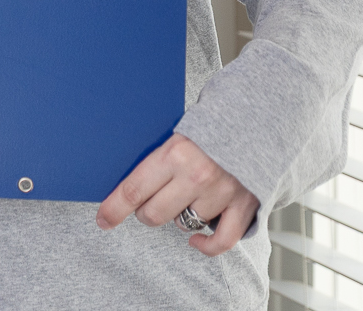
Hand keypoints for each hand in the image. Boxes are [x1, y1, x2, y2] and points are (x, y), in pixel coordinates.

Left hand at [95, 133, 255, 255]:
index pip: (133, 190)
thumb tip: (128, 185)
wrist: (258, 117)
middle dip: (146, 212)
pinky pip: (221, 241)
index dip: (114, 209)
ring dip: (180, 217)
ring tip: (187, 195)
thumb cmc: (212, 125)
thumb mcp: (178, 132)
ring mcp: (222, 193)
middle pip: (154, 214)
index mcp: (175, 153)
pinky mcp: (245, 206)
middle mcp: (197, 176)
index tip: (103, 220)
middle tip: (150, 201)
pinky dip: (207, 245)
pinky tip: (197, 241)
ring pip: (184, 225)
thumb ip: (159, 158)